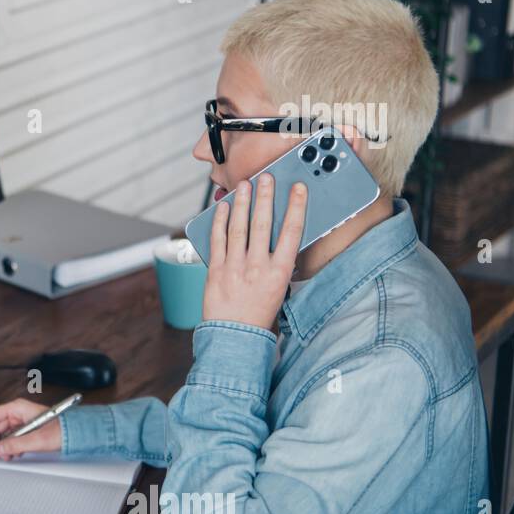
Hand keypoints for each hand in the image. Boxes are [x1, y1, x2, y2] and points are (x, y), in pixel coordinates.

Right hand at [0, 398, 60, 459]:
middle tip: (0, 454)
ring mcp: (22, 420)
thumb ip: (16, 445)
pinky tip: (16, 453)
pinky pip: (12, 437)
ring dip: (3, 445)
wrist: (77, 433)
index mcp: (18, 408)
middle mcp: (19, 412)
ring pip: (3, 433)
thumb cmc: (63, 430)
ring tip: (9, 455)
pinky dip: (11, 446)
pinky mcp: (27, 429)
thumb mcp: (37, 439)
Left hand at [201, 172, 306, 330]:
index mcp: (280, 273)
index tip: (298, 189)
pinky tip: (222, 207)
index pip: (292, 233)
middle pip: (263, 224)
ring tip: (244, 185)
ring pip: (239, 228)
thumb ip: (278, 263)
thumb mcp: (279, 288)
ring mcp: (235, 268)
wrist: (235, 336)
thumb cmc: (259, 313)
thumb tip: (278, 236)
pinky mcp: (215, 270)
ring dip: (242, 203)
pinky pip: (217, 240)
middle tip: (266, 178)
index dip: (296, 207)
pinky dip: (219, 221)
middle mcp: (258, 267)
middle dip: (265, 197)